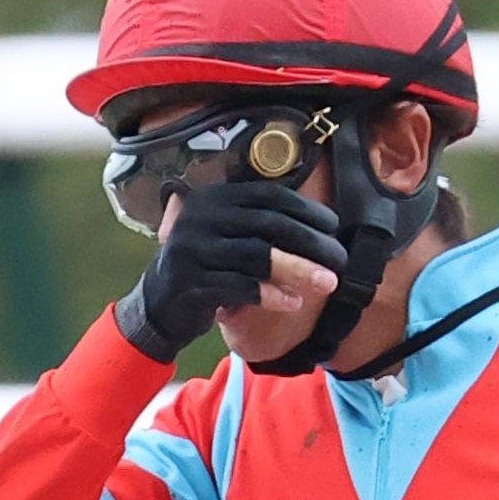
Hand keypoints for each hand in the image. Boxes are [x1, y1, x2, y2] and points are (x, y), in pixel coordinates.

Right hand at [116, 178, 350, 359]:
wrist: (159, 304)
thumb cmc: (206, 268)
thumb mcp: (228, 237)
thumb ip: (260, 227)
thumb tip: (318, 231)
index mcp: (215, 198)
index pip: (269, 196)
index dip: (305, 210)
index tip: (333, 227)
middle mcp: (202, 217)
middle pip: (268, 225)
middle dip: (310, 243)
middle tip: (339, 260)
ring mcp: (193, 249)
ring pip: (257, 255)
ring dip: (298, 270)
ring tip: (327, 283)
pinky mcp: (191, 282)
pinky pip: (239, 286)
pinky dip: (270, 294)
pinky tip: (293, 303)